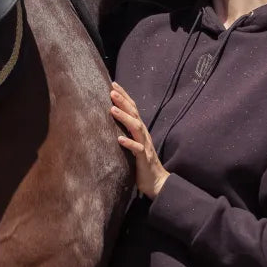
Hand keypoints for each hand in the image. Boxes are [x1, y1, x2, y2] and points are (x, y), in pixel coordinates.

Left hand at [109, 81, 168, 198]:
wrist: (157, 182)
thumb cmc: (141, 163)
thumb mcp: (133, 145)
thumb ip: (126, 134)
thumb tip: (109, 124)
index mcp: (140, 130)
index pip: (132, 109)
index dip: (124, 96)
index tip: (113, 85)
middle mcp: (143, 134)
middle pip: (134, 114)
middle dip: (123, 101)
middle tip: (111, 90)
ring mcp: (144, 145)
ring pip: (136, 128)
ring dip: (124, 118)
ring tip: (112, 109)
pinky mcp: (144, 158)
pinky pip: (137, 149)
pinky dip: (128, 143)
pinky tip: (119, 139)